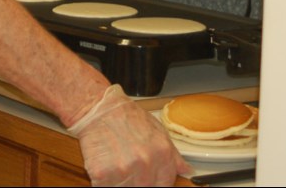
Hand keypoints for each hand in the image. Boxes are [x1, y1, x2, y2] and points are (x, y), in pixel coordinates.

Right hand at [68, 85, 191, 186]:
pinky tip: (104, 167)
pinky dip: (103, 181)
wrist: (98, 106)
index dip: (155, 183)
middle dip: (136, 182)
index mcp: (162, 154)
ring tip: (115, 165)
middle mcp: (145, 163)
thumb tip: (187, 171)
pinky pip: (104, 186)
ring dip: (119, 182)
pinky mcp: (102, 172)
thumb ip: (173, 155)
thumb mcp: (157, 130)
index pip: (164, 185)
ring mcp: (124, 169)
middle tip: (127, 168)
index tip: (147, 179)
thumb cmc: (126, 116)